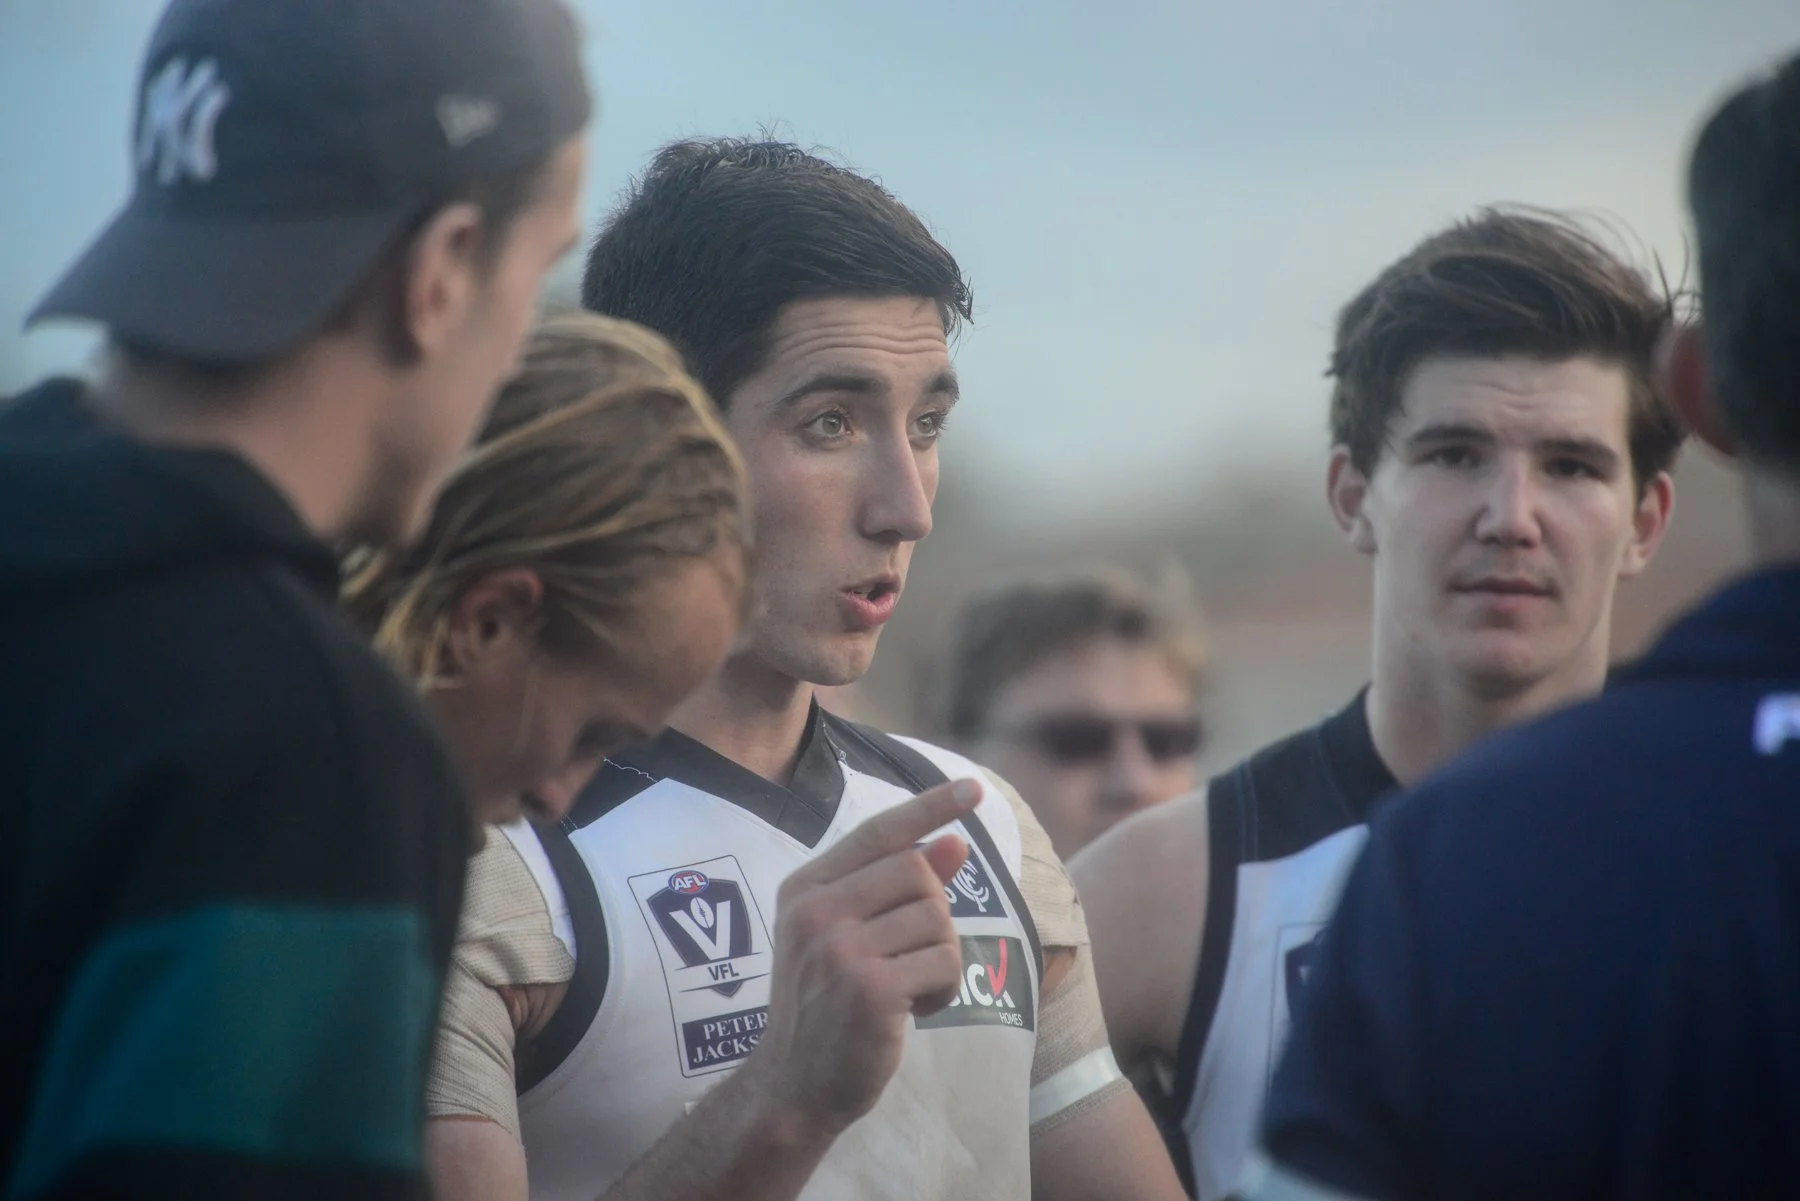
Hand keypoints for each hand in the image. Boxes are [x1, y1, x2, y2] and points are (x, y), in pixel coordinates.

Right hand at [742, 778, 979, 1137]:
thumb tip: (954, 842)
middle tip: (908, 958)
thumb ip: (898, 888)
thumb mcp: (852, 937)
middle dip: (933, 914)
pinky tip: (910, 1012)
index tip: (973, 789)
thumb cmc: (828, 1007)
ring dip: (939, 958)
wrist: (794, 1086)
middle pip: (917, 871)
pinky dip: (942, 990)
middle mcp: (815, 911)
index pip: (877, 832)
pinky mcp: (869, 988)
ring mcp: (839, 948)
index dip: (929, 807)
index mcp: (805, 889)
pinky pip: (944, 962)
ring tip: (906, 990)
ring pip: (937, 918)